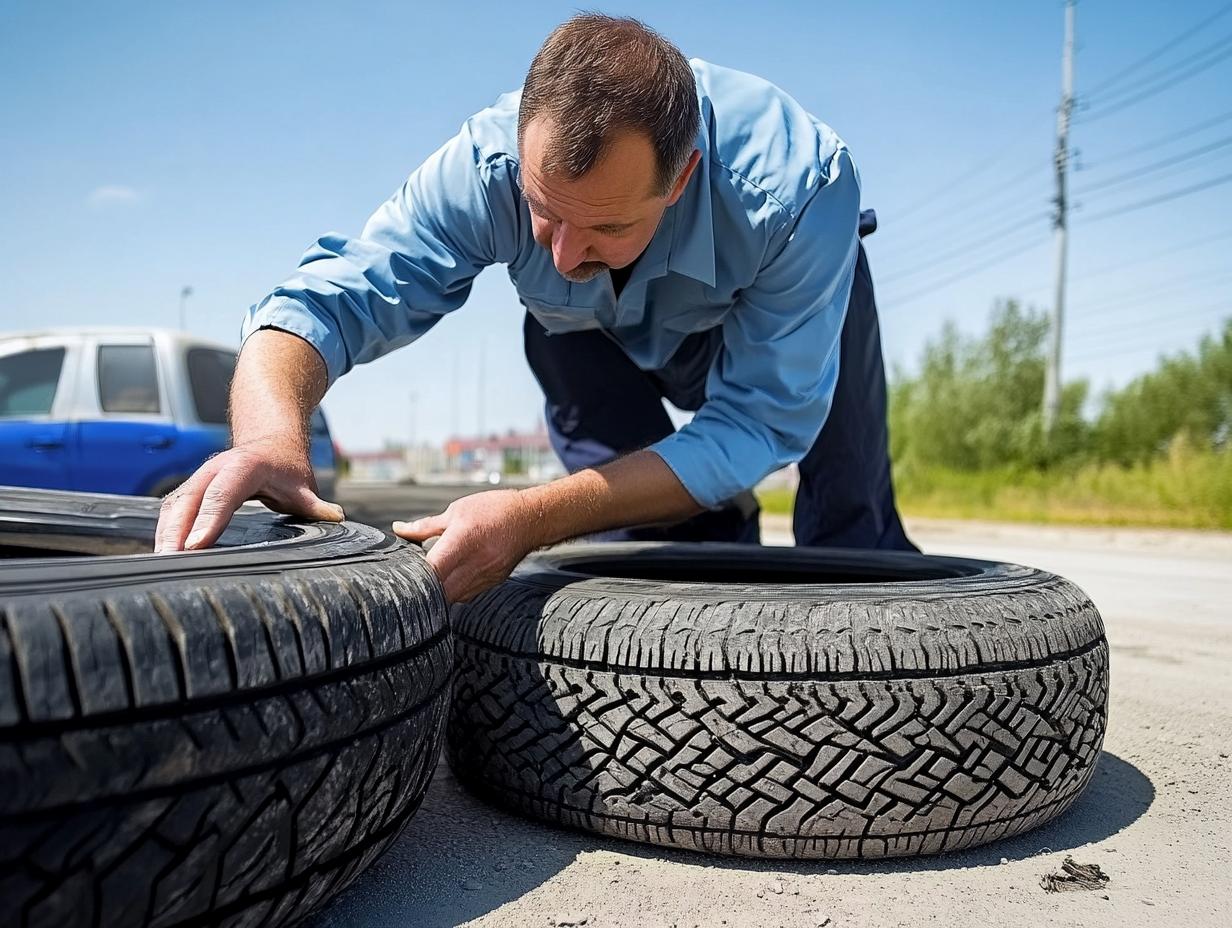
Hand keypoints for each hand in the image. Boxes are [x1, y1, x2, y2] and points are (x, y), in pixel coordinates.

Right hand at [154, 436, 343, 552]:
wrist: (270, 440)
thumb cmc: (285, 465)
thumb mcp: (302, 484)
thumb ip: (316, 504)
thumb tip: (336, 516)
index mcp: (244, 467)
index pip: (223, 495)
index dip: (209, 519)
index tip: (196, 545)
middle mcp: (216, 469)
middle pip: (190, 501)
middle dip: (176, 532)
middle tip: (170, 562)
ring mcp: (200, 477)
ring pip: (175, 505)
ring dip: (165, 533)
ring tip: (161, 564)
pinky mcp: (191, 488)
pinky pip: (173, 508)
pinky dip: (165, 529)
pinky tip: (162, 553)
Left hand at [393, 489, 540, 603]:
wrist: (531, 518)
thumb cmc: (495, 510)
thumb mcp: (456, 511)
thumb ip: (426, 526)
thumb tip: (400, 529)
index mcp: (462, 541)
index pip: (432, 571)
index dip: (414, 577)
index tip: (403, 576)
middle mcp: (475, 563)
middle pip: (441, 592)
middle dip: (424, 591)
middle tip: (413, 584)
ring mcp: (486, 576)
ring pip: (453, 598)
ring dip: (439, 593)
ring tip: (431, 582)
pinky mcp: (493, 583)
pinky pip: (467, 594)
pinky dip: (455, 590)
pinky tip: (452, 579)